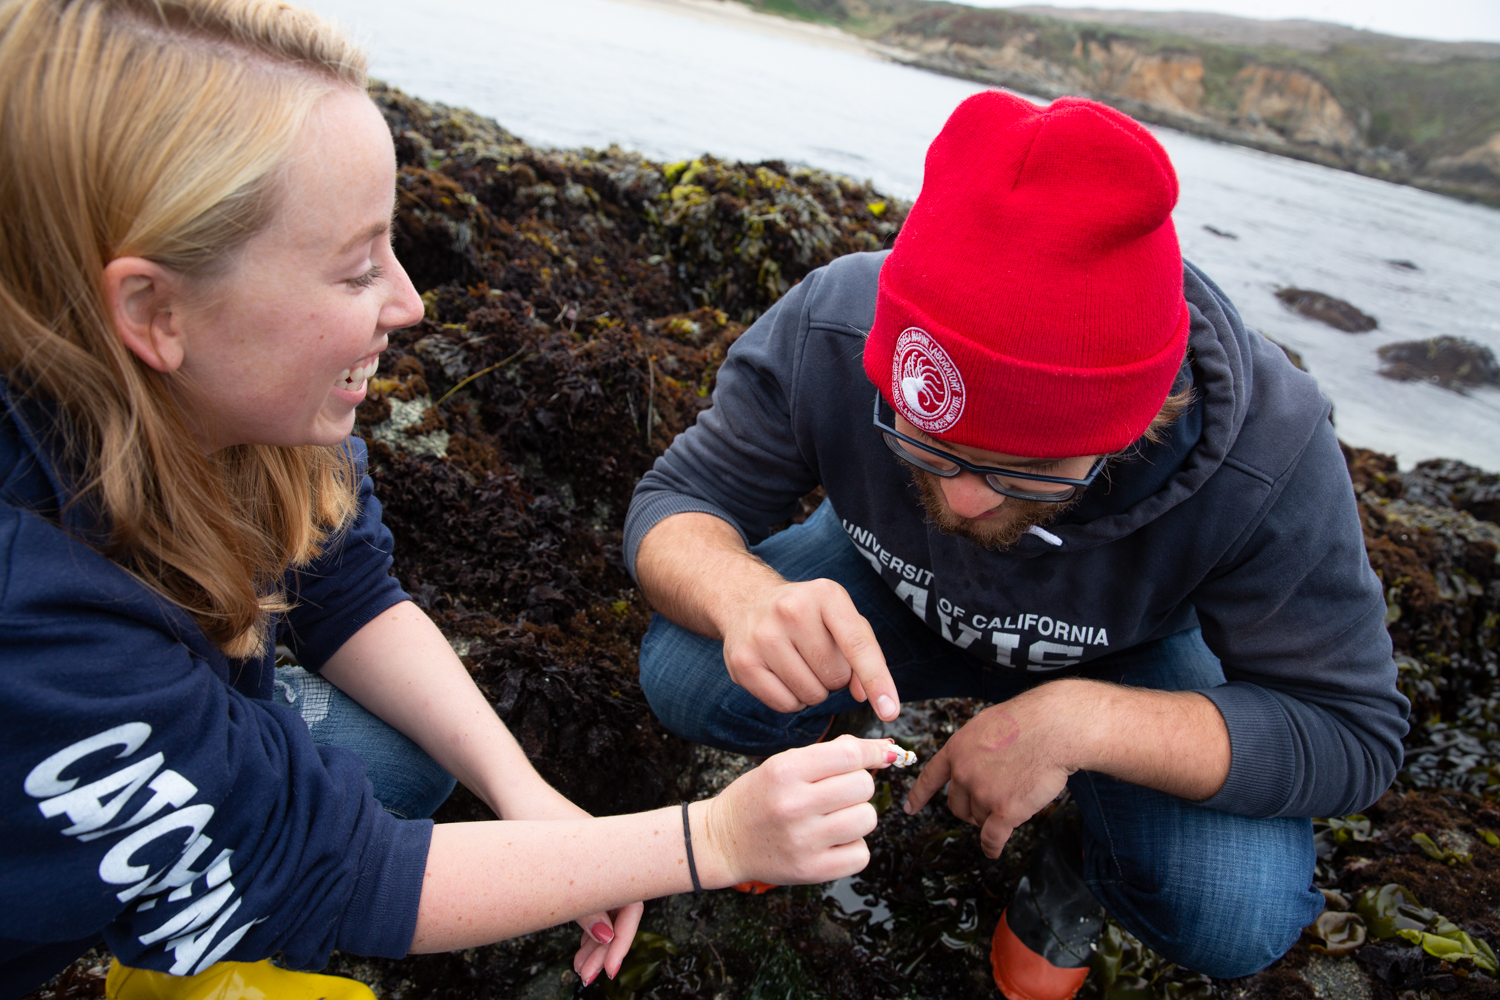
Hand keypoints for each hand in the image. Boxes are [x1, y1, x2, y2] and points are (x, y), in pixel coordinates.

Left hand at [494, 788, 644, 985]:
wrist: (510, 790)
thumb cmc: (528, 817)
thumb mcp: (551, 865)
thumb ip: (580, 902)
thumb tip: (606, 938)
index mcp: (609, 853)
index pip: (631, 906)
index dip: (623, 941)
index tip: (610, 971)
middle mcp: (607, 859)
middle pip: (620, 912)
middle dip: (608, 950)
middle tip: (589, 978)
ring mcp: (594, 864)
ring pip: (606, 910)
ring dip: (597, 944)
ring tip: (580, 972)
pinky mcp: (579, 867)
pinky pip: (592, 903)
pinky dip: (587, 928)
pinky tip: (577, 948)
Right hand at [700, 735, 898, 885]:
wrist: (724, 841)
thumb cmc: (759, 798)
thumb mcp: (783, 764)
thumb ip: (829, 754)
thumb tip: (881, 750)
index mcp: (785, 771)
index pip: (849, 755)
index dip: (873, 752)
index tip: (882, 755)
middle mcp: (794, 805)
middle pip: (864, 786)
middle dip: (858, 786)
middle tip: (838, 792)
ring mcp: (803, 841)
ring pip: (867, 819)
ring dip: (857, 816)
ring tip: (833, 817)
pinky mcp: (811, 871)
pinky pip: (861, 854)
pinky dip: (853, 846)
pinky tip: (831, 841)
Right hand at [721, 578, 900, 721]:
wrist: (747, 601)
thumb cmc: (806, 615)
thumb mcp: (840, 618)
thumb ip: (864, 652)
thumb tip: (864, 695)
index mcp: (825, 594)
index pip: (857, 644)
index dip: (877, 680)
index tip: (890, 711)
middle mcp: (791, 610)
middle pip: (834, 676)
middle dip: (835, 677)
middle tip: (818, 657)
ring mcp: (762, 636)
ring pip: (810, 695)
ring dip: (814, 690)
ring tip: (800, 665)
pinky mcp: (742, 662)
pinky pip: (785, 705)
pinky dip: (792, 700)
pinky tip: (784, 676)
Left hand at [903, 686, 1078, 857]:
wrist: (1054, 729)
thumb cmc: (1030, 722)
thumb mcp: (987, 725)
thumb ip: (975, 748)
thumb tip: (973, 762)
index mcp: (957, 749)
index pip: (930, 777)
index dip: (919, 795)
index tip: (910, 809)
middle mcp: (963, 772)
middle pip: (956, 806)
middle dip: (971, 808)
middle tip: (991, 802)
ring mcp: (983, 792)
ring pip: (979, 819)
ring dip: (993, 816)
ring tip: (1016, 796)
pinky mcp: (1004, 811)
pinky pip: (992, 838)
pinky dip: (992, 847)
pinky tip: (994, 850)